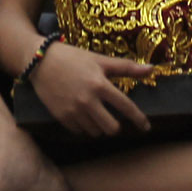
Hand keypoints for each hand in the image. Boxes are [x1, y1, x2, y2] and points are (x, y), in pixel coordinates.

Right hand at [32, 43, 154, 137]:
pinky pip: (79, 132)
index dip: (139, 119)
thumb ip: (126, 67)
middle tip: (113, 119)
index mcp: (100, 85)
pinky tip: (83, 116)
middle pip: (111, 128)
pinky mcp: (61, 116)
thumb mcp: (100, 59)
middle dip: (115, 126)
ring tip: (96, 115)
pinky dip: (84, 127)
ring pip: (95, 132)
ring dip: (99, 127)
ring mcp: (73, 110)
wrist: (40, 61)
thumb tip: (151, 69)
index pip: (126, 107)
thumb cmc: (73, 58)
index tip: (146, 127)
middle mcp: (88, 100)